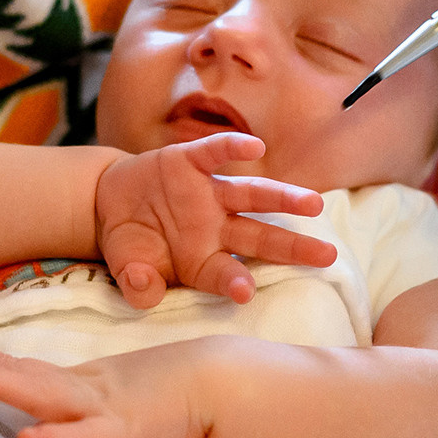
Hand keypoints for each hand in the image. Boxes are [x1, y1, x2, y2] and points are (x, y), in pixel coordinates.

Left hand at [0, 332, 207, 437]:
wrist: (218, 383)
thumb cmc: (166, 393)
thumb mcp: (111, 400)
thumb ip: (75, 410)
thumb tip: (40, 426)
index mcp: (74, 384)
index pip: (19, 366)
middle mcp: (78, 390)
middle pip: (16, 377)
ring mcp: (98, 409)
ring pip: (39, 396)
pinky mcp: (122, 434)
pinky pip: (84, 437)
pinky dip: (56, 436)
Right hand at [94, 132, 337, 307]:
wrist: (110, 200)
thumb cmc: (130, 243)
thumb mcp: (126, 267)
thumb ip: (137, 282)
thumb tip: (144, 290)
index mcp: (203, 261)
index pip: (225, 274)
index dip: (233, 282)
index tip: (245, 290)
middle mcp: (216, 229)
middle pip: (261, 238)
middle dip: (293, 248)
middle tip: (327, 255)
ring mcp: (208, 195)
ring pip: (253, 196)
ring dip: (283, 199)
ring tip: (314, 204)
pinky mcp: (192, 162)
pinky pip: (215, 153)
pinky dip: (233, 147)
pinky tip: (256, 146)